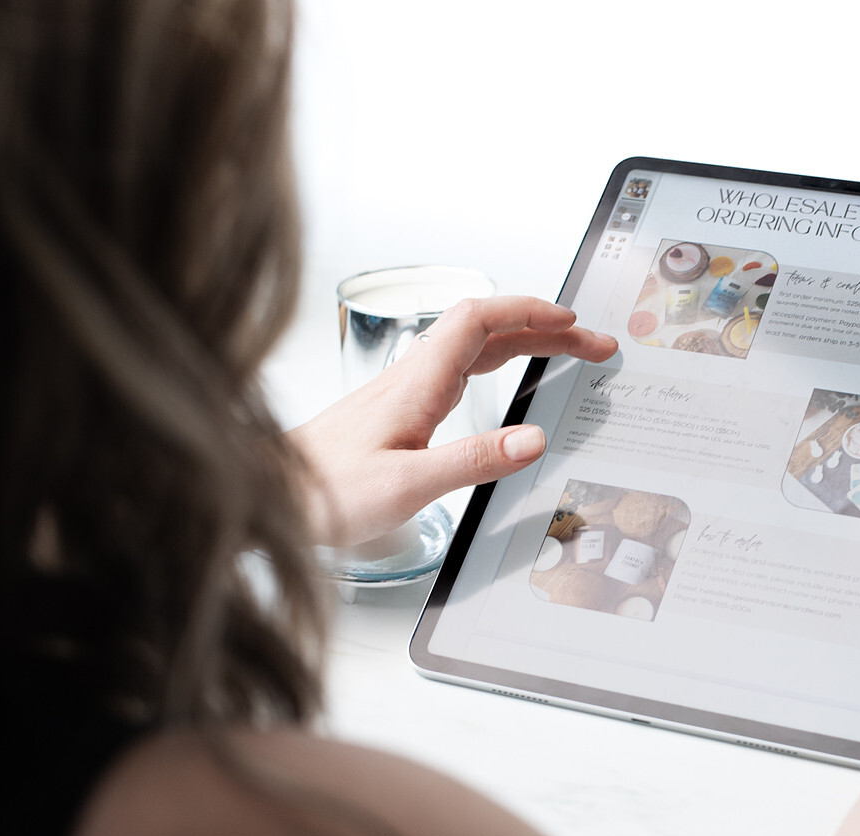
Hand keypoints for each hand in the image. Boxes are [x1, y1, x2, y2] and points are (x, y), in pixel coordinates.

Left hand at [288, 296, 617, 547]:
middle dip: (543, 327)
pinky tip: (504, 380)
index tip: (573, 324)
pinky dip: (496, 363)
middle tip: (591, 343)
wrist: (268, 498)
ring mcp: (403, 392)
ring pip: (473, 348)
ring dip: (522, 342)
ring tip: (564, 353)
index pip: (480, 320)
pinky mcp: (397, 412)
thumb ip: (473, 461)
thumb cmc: (323, 493)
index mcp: (417, 384)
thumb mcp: (407, 485)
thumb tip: (534, 439)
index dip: (530, 312)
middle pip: (485, 329)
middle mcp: (411, 379)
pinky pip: (458, 370)